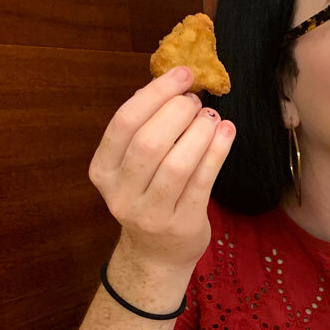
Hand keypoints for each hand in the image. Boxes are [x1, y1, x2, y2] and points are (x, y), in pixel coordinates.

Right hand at [89, 66, 235, 275]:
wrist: (156, 254)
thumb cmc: (149, 197)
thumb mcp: (133, 166)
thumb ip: (146, 128)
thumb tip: (175, 83)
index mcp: (102, 170)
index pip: (124, 122)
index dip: (155, 93)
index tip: (182, 74)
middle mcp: (121, 193)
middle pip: (149, 141)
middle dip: (178, 112)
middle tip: (196, 102)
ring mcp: (151, 213)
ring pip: (177, 163)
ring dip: (200, 131)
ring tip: (212, 117)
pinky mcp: (182, 224)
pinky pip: (202, 182)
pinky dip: (217, 152)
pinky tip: (226, 133)